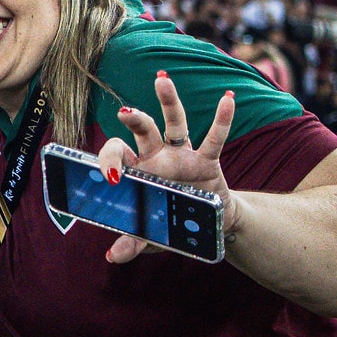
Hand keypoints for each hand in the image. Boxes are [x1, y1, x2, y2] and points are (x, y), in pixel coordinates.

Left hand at [95, 71, 240, 262]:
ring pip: (175, 123)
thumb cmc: (171, 222)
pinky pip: (216, 137)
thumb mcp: (152, 235)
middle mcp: (157, 156)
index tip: (109, 174)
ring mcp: (183, 155)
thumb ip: (133, 242)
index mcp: (138, 171)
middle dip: (134, 120)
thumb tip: (113, 257)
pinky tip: (228, 99)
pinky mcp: (208, 160)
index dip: (110, 160)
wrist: (207, 225)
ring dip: (169, 101)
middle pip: (143, 131)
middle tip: (125, 113)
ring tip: (162, 80)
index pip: (118, 154)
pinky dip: (223, 118)